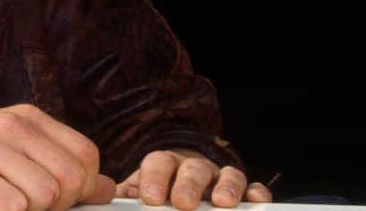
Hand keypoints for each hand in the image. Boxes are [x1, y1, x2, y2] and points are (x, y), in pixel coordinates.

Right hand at [0, 103, 117, 210]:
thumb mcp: (8, 150)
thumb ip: (55, 165)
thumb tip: (107, 189)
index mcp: (25, 117)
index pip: (86, 155)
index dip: (82, 187)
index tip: (61, 201)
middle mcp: (9, 126)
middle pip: (71, 179)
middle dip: (59, 206)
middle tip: (28, 208)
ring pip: (46, 196)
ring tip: (2, 206)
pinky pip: (13, 208)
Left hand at [116, 150, 271, 208]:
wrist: (180, 185)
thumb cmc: (158, 191)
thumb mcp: (141, 192)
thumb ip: (128, 195)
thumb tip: (110, 200)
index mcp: (164, 164)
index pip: (158, 162)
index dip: (154, 178)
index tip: (150, 198)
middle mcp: (193, 167)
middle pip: (192, 169)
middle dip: (187, 185)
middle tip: (182, 202)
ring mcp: (219, 177)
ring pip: (227, 174)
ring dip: (226, 187)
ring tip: (222, 202)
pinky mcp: (242, 190)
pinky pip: (252, 188)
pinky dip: (255, 193)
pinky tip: (255, 201)